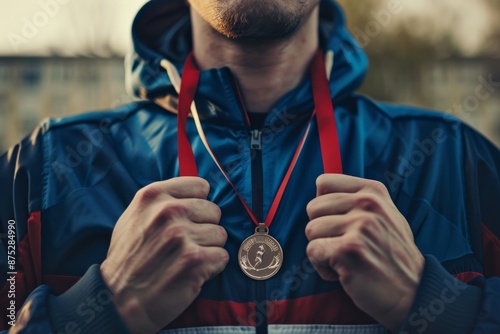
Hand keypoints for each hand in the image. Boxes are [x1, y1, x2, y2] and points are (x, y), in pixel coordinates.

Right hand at [100, 177, 228, 333]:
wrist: (118, 300)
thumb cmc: (129, 258)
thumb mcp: (134, 216)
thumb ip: (163, 200)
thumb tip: (198, 193)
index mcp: (153, 195)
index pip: (201, 186)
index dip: (198, 204)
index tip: (189, 219)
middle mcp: (168, 211)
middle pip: (214, 210)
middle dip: (204, 227)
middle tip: (185, 244)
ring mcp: (182, 235)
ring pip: (220, 234)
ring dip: (208, 248)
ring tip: (186, 259)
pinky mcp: (194, 260)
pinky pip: (222, 256)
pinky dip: (212, 266)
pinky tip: (192, 271)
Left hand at [305, 174, 423, 331]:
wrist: (414, 292)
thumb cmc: (391, 255)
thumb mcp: (384, 215)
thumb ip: (356, 200)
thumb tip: (320, 191)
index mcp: (373, 191)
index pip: (324, 182)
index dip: (323, 206)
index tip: (338, 222)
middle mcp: (368, 204)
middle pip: (313, 208)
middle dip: (321, 230)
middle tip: (344, 246)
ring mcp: (359, 225)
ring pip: (311, 230)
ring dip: (322, 250)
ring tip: (347, 259)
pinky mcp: (348, 249)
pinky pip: (313, 251)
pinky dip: (322, 267)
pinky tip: (344, 272)